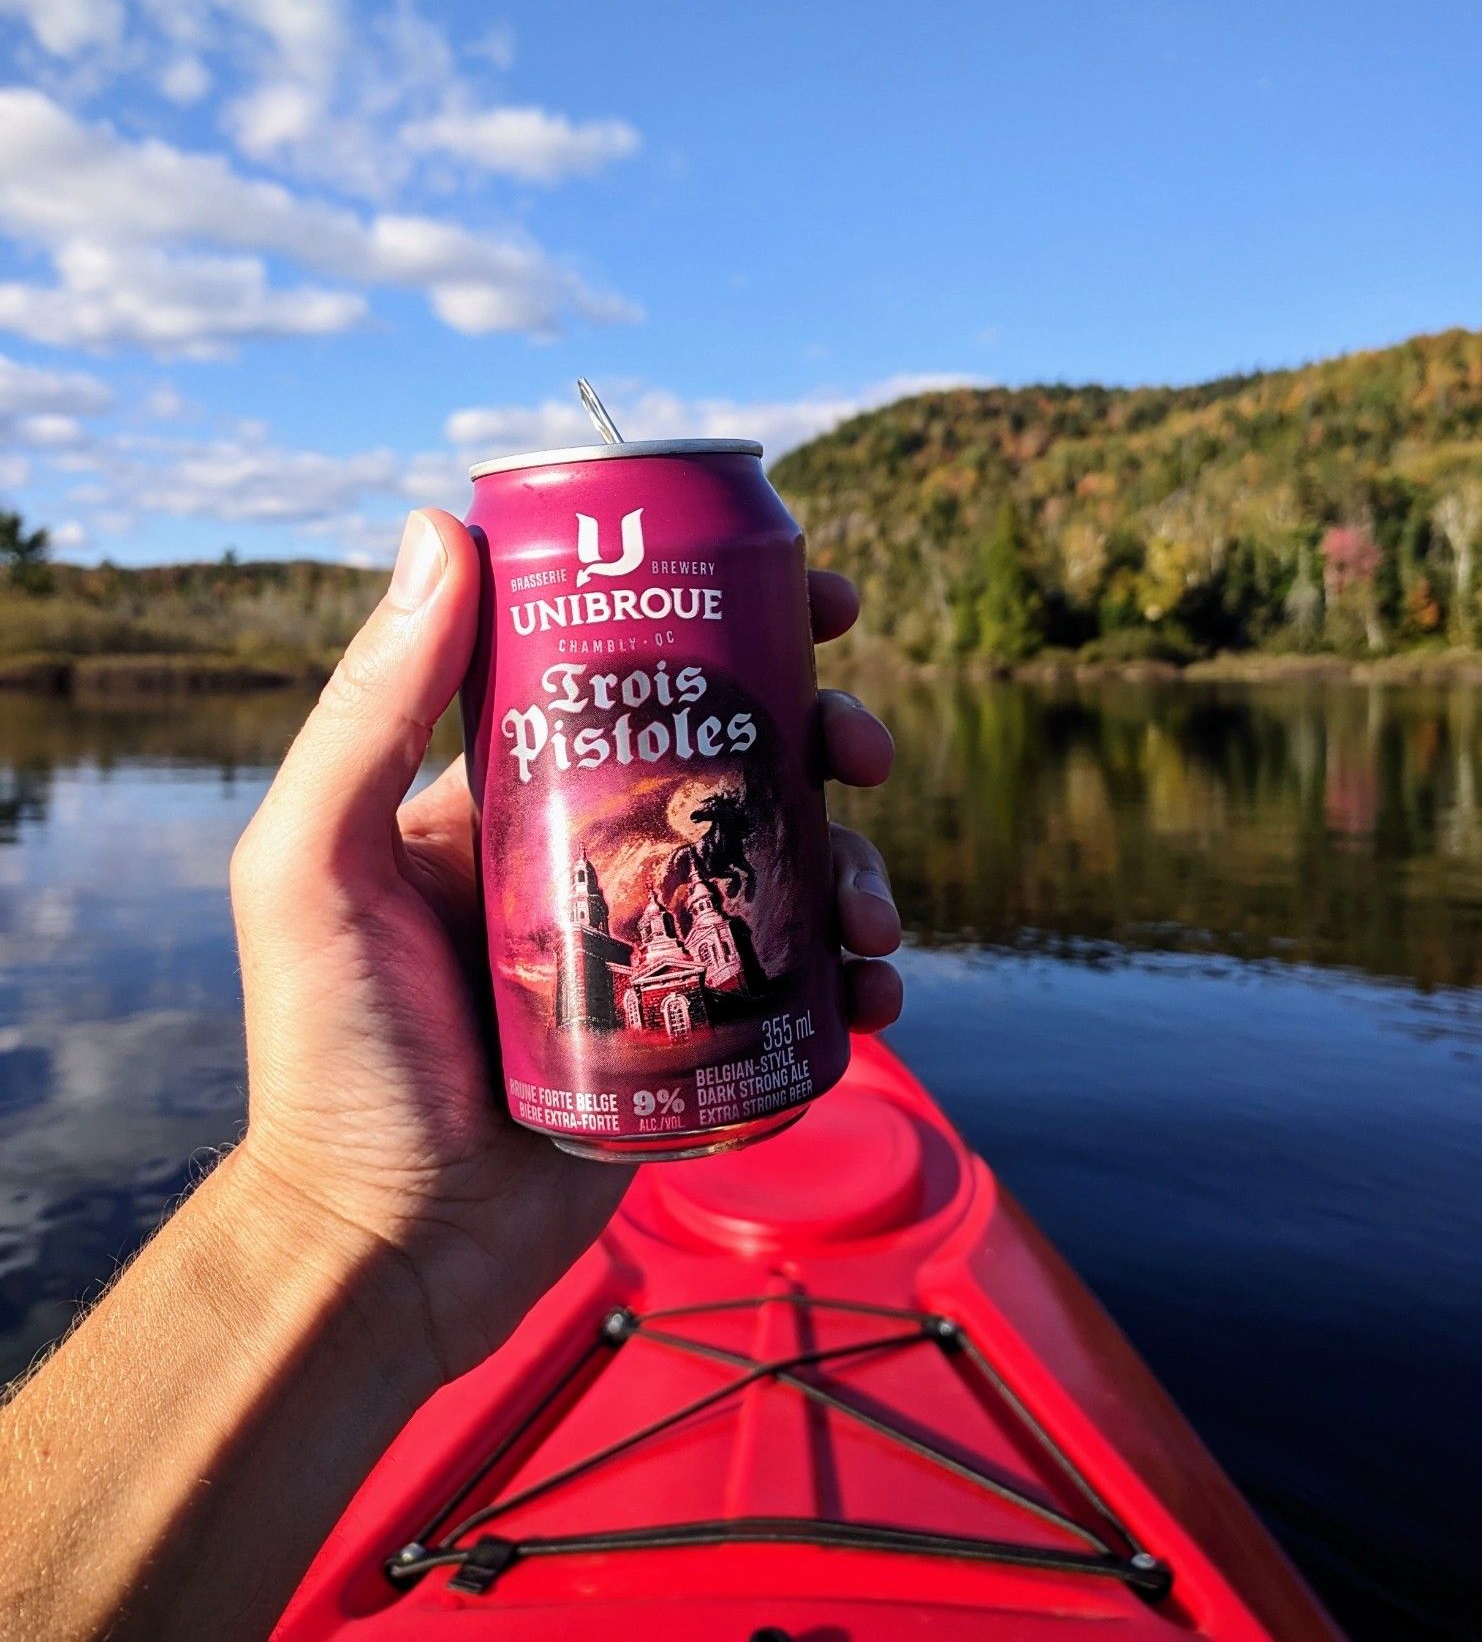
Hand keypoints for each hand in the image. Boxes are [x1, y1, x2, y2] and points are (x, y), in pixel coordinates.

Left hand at [230, 508, 902, 1382]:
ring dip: (861, 865)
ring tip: (871, 912)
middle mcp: (594, 859)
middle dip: (823, 738)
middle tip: (860, 749)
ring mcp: (657, 950)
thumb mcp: (318, 862)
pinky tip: (871, 994)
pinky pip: (800, 987)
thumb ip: (372, 706)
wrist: (386, 1248)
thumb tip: (438, 525)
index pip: (635, 674)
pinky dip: (855, 980)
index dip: (730, 622)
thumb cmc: (332, 1054)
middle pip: (738, 763)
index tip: (815, 595)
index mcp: (514, 797)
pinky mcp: (700, 1040)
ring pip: (788, 871)